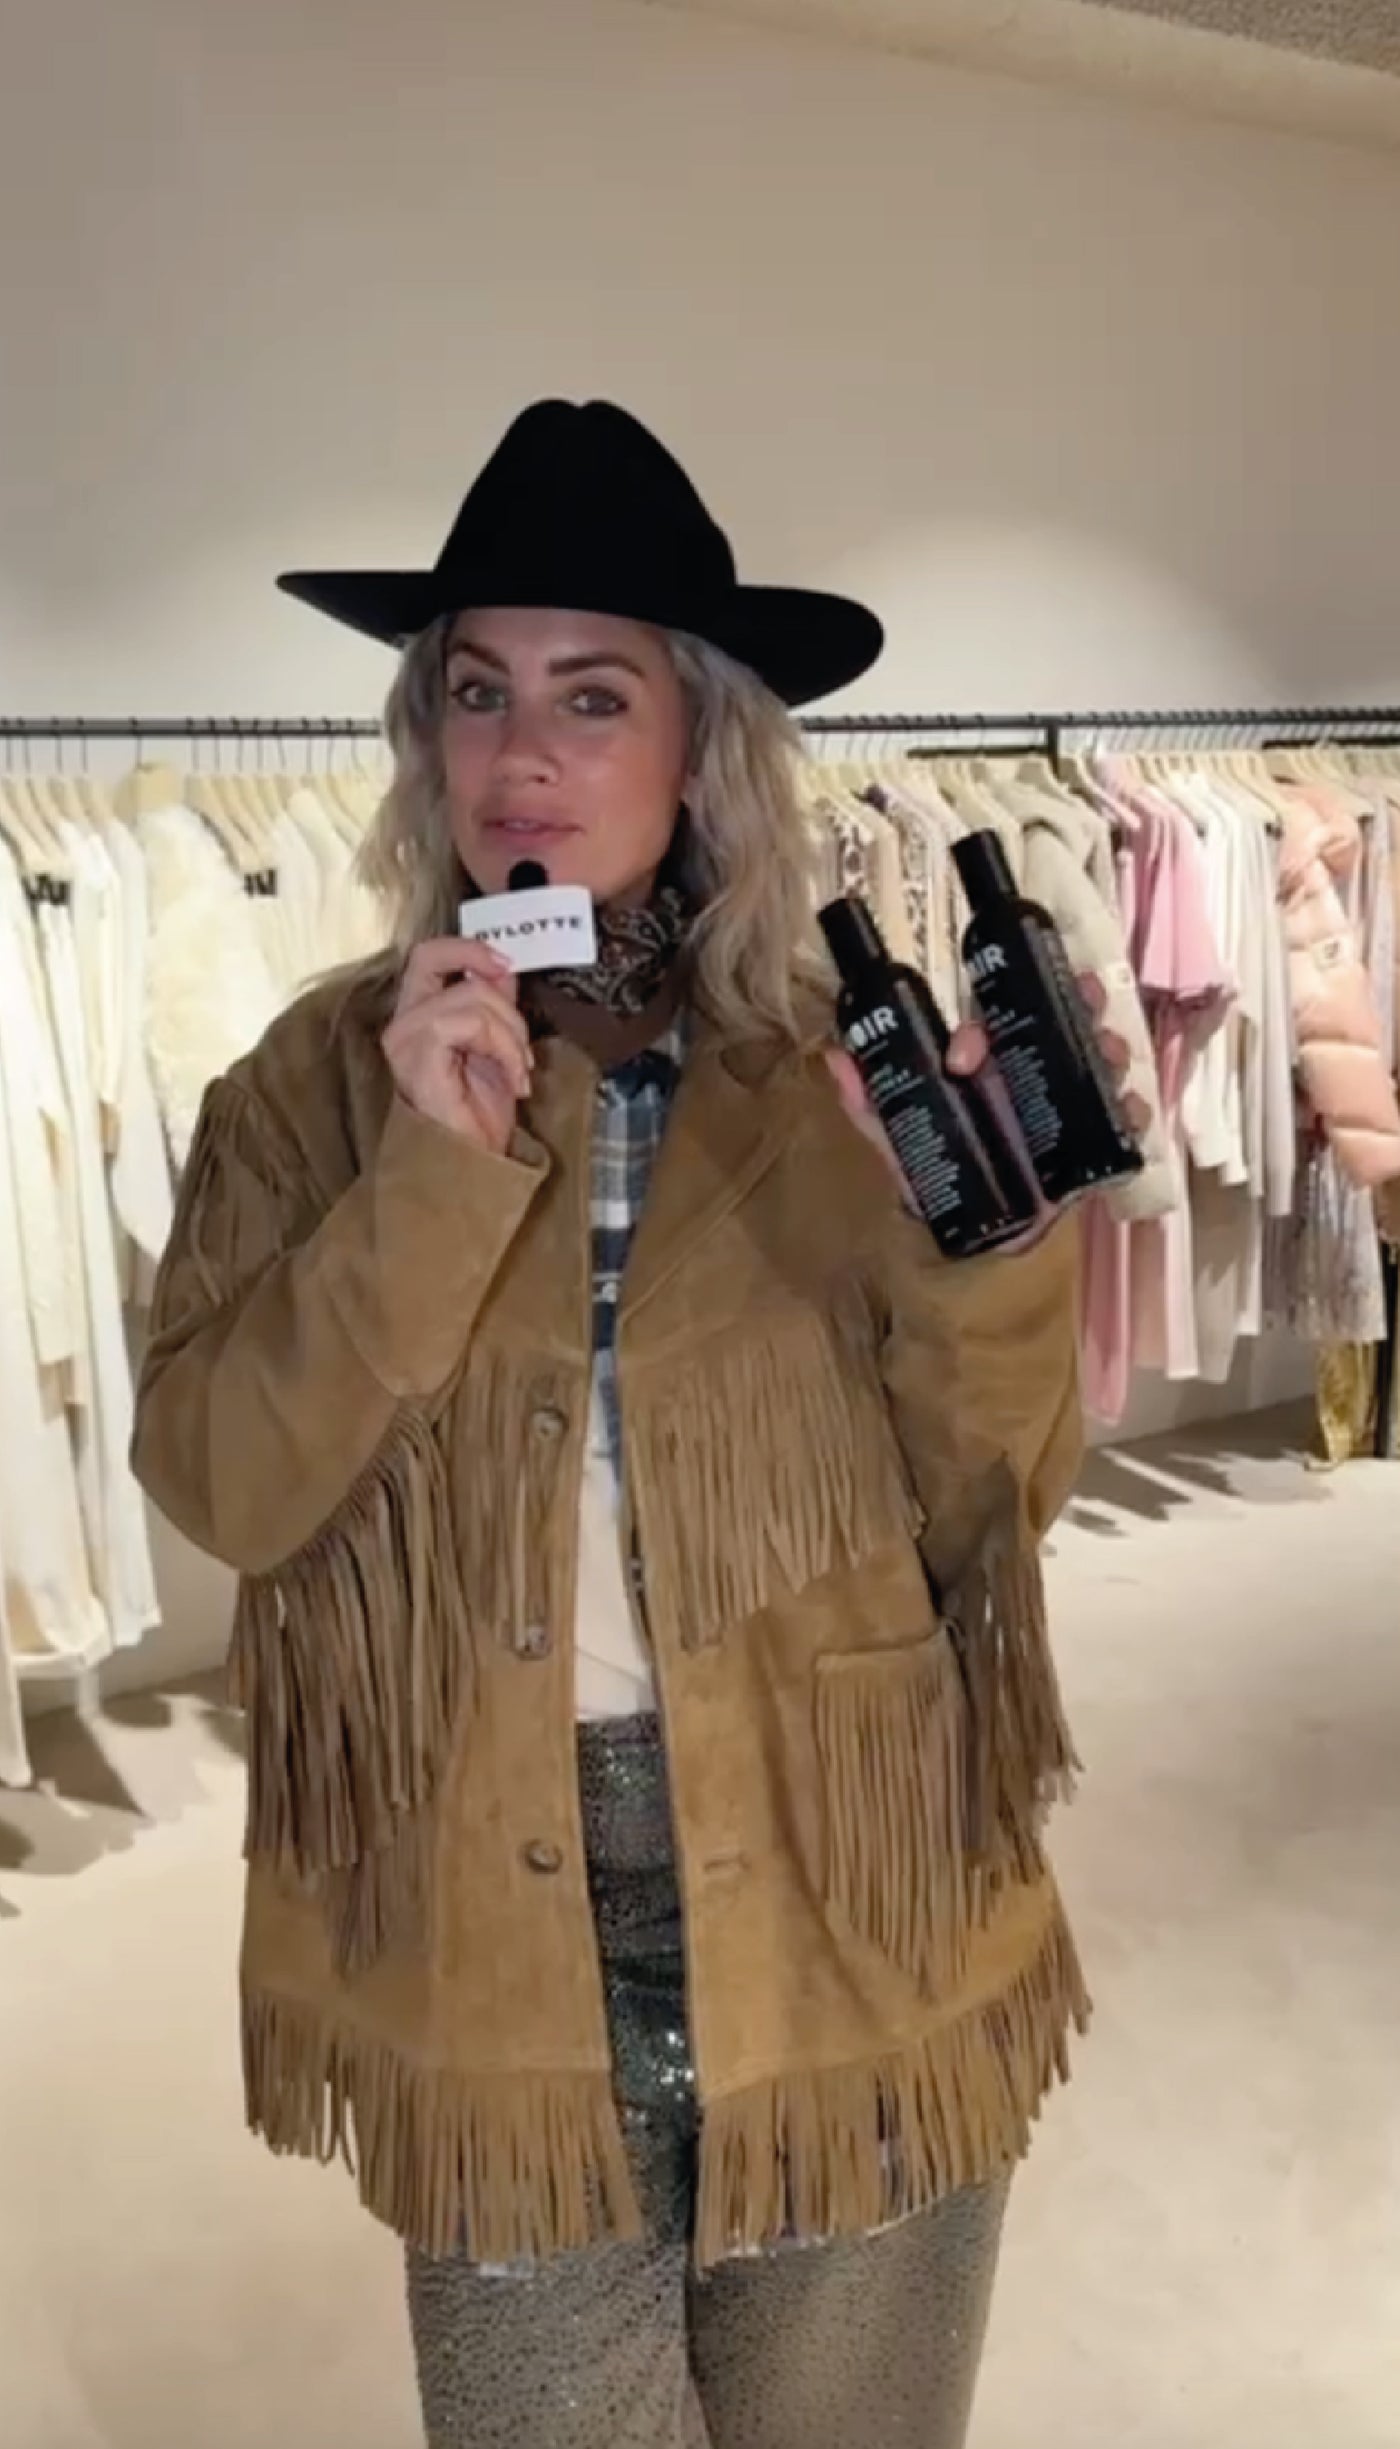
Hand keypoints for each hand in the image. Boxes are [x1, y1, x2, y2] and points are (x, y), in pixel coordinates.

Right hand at [383, 938, 533, 1151]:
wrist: (469, 1166)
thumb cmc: (476, 1116)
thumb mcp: (494, 1046)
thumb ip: (493, 1005)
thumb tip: (504, 969)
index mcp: (415, 1017)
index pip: (427, 955)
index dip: (467, 948)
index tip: (504, 963)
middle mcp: (402, 1023)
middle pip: (451, 967)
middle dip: (503, 999)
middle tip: (522, 1046)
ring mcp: (406, 1038)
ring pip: (473, 997)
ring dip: (511, 1034)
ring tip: (520, 1071)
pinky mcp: (419, 1054)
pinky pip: (472, 1022)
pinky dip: (504, 1048)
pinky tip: (514, 1080)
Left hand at [826, 974, 1150, 1251]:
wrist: (977, 1238)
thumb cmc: (940, 1176)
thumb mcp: (901, 1142)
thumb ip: (871, 1106)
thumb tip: (834, 1058)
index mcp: (984, 1067)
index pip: (987, 1028)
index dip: (978, 1033)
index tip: (960, 1059)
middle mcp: (1029, 1074)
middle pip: (1060, 1022)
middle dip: (1076, 1001)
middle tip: (1085, 991)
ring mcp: (1064, 1104)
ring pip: (1096, 1061)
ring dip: (1109, 1048)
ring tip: (1110, 1050)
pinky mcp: (1091, 1141)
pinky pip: (1122, 1120)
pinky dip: (1134, 1111)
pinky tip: (1133, 1108)